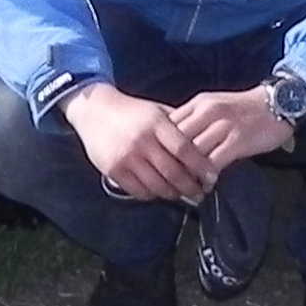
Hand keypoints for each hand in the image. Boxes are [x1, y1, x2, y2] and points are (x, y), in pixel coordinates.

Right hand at [64, 85, 214, 203]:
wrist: (94, 110)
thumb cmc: (131, 111)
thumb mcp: (156, 111)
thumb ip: (178, 126)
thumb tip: (205, 145)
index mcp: (156, 123)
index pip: (185, 149)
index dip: (201, 166)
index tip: (212, 177)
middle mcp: (142, 140)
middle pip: (173, 172)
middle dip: (191, 186)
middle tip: (201, 193)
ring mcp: (126, 157)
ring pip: (157, 185)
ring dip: (174, 194)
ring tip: (183, 195)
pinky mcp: (114, 170)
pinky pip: (139, 191)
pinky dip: (153, 195)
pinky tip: (160, 192)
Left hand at [171, 85, 296, 173]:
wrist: (277, 102)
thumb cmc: (245, 108)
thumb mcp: (215, 106)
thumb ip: (196, 121)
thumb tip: (175, 142)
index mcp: (198, 104)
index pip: (169, 125)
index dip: (162, 146)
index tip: (160, 164)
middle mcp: (207, 112)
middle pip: (177, 140)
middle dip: (172, 162)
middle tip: (169, 181)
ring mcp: (223, 125)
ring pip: (194, 152)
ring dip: (188, 173)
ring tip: (186, 188)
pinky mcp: (237, 140)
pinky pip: (215, 161)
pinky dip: (208, 176)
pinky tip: (207, 185)